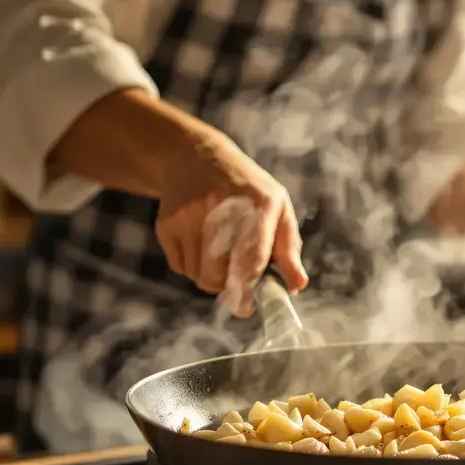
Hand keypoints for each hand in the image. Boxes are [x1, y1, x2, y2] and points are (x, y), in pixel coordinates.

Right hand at [156, 128, 307, 316]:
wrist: (198, 158)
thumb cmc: (248, 190)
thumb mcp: (278, 208)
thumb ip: (289, 249)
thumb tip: (297, 286)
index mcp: (258, 204)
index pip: (251, 260)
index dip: (248, 290)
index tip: (248, 306)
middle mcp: (220, 209)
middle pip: (217, 276)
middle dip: (228, 288)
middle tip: (236, 281)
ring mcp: (189, 216)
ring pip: (197, 276)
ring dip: (210, 277)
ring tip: (219, 254)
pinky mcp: (167, 223)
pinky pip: (179, 267)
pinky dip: (192, 266)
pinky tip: (200, 242)